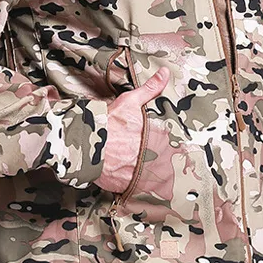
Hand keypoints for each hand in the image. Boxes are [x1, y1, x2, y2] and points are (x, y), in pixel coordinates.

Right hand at [93, 66, 170, 192]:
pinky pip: (132, 190)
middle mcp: (147, 159)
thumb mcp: (130, 102)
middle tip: (164, 169)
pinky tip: (130, 183)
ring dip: (149, 180)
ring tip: (146, 178)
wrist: (84, 141)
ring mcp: (134, 174)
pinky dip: (132, 187)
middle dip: (161, 168)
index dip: (174, 153)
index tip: (179, 155)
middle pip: (162, 168)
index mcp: (153, 140)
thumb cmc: (108, 121)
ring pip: (149, 182)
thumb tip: (166, 72)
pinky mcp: (121, 185)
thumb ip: (150, 89)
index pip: (171, 150)